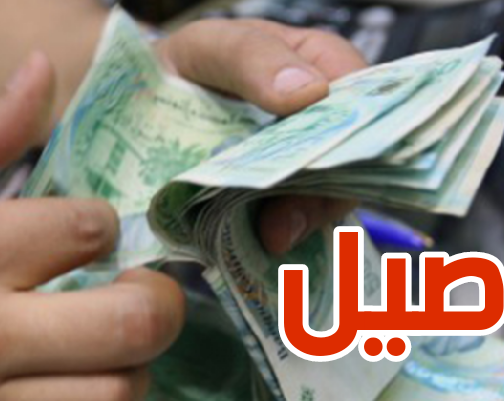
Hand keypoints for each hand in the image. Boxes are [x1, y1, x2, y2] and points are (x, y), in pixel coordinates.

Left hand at [156, 19, 367, 254]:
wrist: (136, 109)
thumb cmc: (184, 66)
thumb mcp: (212, 46)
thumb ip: (255, 58)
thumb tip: (310, 92)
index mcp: (322, 68)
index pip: (367, 99)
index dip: (363, 130)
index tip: (337, 159)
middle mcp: (324, 123)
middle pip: (352, 163)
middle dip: (324, 193)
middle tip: (288, 218)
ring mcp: (303, 168)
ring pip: (325, 202)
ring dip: (301, 224)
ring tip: (270, 238)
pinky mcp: (277, 205)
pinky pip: (293, 228)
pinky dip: (278, 240)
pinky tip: (261, 250)